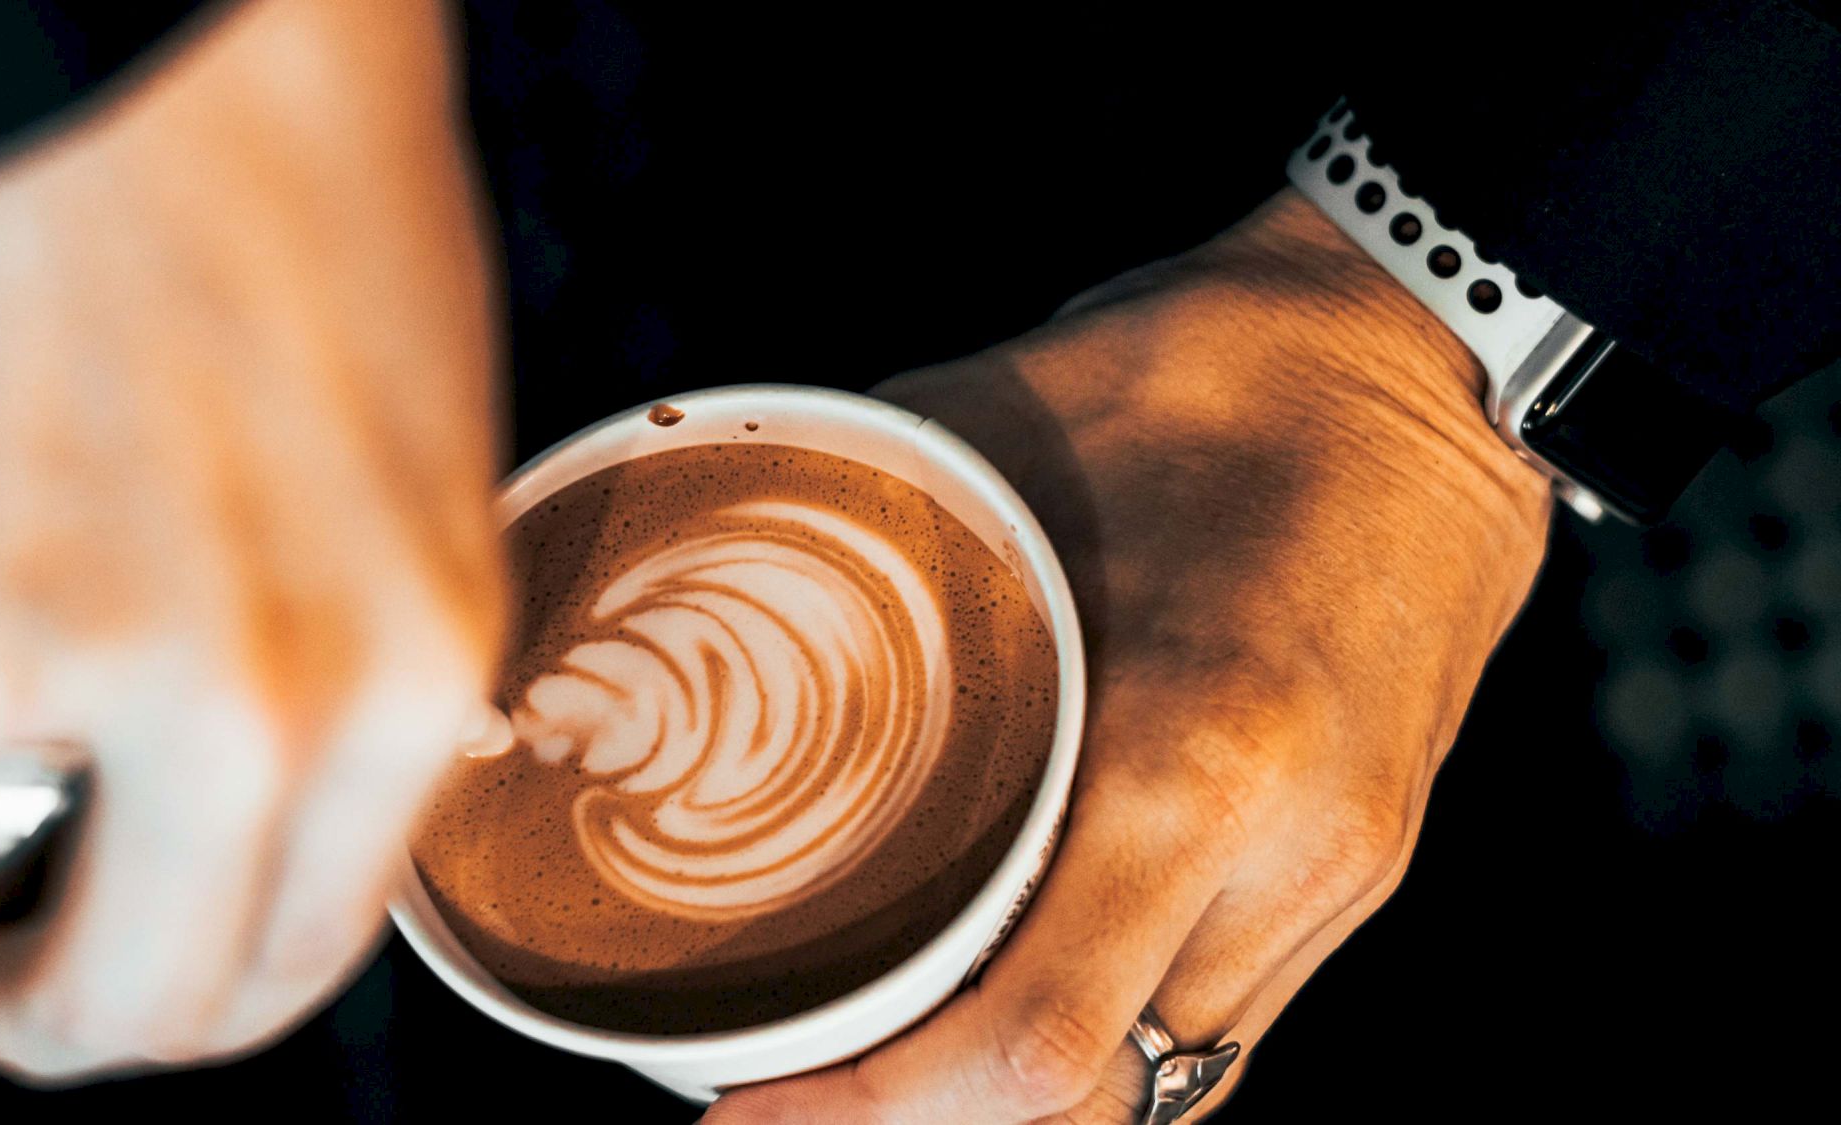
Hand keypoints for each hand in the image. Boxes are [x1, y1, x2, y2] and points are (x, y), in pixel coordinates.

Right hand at [0, 0, 505, 1082]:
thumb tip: (250, 838)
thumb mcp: (412, 512)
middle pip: (117, 1002)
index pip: (286, 969)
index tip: (120, 995)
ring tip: (23, 569)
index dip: (193, 1013)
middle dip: (53, 1013)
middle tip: (0, 979)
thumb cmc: (321, 241)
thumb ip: (343, 705)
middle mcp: (237, 703)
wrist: (183, 60)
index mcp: (401, 687)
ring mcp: (35, 650)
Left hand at [704, 188, 1551, 1121]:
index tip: (750, 1106)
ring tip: (897, 1040)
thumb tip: (697, 579)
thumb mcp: (996, 435)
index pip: (1027, 1043)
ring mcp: (1345, 870)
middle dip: (929, 1120)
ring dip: (1024, 1089)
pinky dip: (1114, 1028)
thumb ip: (854, 542)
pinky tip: (1027, 973)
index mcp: (1189, 755)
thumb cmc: (1208, 372)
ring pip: (1176, 1080)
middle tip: (796, 1082)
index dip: (870, 1111)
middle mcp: (1286, 852)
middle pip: (1097, 1104)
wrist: (1429, 358)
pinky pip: (1231, 1012)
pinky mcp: (1370, 857)